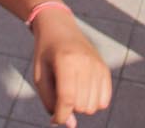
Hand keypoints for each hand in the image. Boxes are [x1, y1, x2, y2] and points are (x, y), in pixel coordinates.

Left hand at [30, 12, 111, 127]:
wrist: (59, 27)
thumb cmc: (46, 54)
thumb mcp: (40, 76)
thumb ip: (51, 101)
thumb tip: (69, 124)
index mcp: (66, 60)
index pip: (67, 98)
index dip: (60, 115)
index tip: (55, 119)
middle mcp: (85, 62)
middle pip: (80, 106)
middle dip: (68, 108)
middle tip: (60, 93)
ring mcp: (98, 65)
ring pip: (93, 107)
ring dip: (80, 106)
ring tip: (71, 90)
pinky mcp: (105, 69)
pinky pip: (104, 101)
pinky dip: (93, 102)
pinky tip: (83, 90)